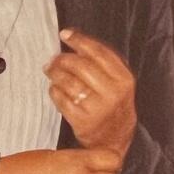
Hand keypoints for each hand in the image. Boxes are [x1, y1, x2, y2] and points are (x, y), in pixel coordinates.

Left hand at [44, 29, 136, 160]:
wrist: (116, 139)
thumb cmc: (114, 105)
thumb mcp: (118, 83)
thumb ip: (102, 62)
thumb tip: (72, 38)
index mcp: (123, 79)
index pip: (99, 52)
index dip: (79, 40)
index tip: (65, 34)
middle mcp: (113, 93)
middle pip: (81, 66)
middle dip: (63, 59)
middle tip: (53, 59)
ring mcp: (97, 108)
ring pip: (69, 82)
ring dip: (55, 73)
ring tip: (50, 70)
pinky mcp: (82, 121)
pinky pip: (62, 99)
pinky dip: (54, 91)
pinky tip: (54, 88)